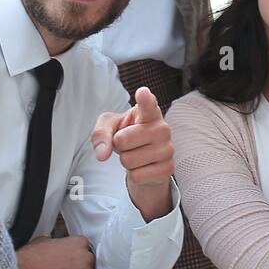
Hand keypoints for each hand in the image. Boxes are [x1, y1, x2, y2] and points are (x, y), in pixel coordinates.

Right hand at [16, 236, 95, 268]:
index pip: (85, 248)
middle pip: (89, 262)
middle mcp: (86, 257)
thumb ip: (60, 243)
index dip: (76, 255)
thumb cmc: (30, 259)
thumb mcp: (46, 240)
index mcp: (79, 242)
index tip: (70, 259)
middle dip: (79, 266)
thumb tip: (59, 246)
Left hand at [91, 87, 174, 219]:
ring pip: (129, 160)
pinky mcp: (168, 168)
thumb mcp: (109, 127)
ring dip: (126, 161)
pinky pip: (137, 176)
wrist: (144, 159)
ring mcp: (168, 149)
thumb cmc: (127, 135)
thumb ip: (101, 133)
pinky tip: (143, 167)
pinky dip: (134, 175)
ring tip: (136, 154)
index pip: (148, 105)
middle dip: (118, 145)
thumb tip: (102, 154)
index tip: (142, 93)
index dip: (144, 100)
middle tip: (128, 143)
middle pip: (123, 140)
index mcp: (149, 113)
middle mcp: (162, 128)